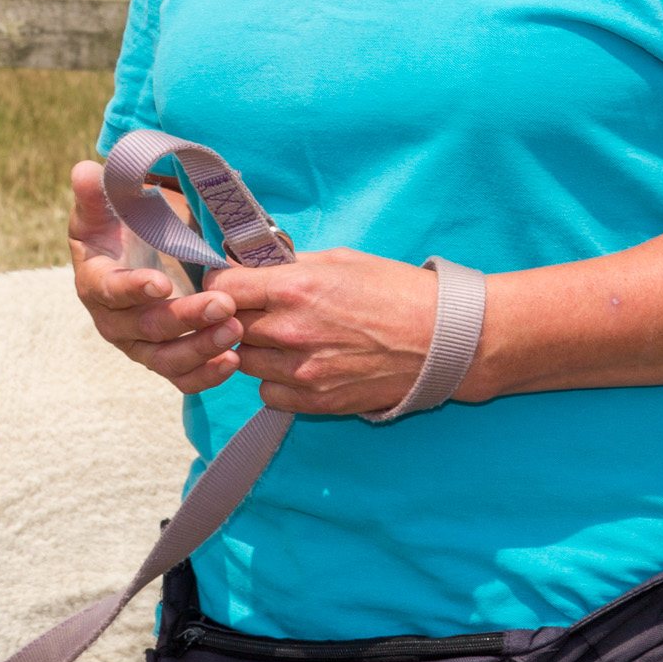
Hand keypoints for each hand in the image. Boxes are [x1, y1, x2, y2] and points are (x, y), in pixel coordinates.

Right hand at [67, 160, 243, 394]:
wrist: (137, 252)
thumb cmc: (120, 226)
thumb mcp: (106, 205)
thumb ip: (95, 192)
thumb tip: (84, 172)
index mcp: (95, 282)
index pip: (110, 291)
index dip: (133, 288)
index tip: (162, 283)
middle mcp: (114, 320)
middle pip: (147, 328)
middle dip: (185, 318)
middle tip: (222, 304)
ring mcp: (139, 344)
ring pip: (166, 358)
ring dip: (201, 348)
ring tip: (235, 331)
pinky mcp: (163, 358)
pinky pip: (181, 376)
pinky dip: (206, 374)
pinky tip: (232, 361)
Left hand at [212, 249, 439, 415]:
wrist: (443, 339)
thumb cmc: (396, 291)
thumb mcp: (341, 260)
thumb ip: (291, 264)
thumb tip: (254, 263)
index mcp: (294, 287)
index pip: (222, 286)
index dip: (219, 282)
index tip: (227, 282)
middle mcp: (290, 331)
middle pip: (227, 325)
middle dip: (235, 314)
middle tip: (255, 308)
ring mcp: (301, 371)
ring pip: (243, 362)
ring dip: (252, 348)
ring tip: (280, 337)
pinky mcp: (315, 401)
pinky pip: (267, 393)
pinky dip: (273, 380)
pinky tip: (296, 365)